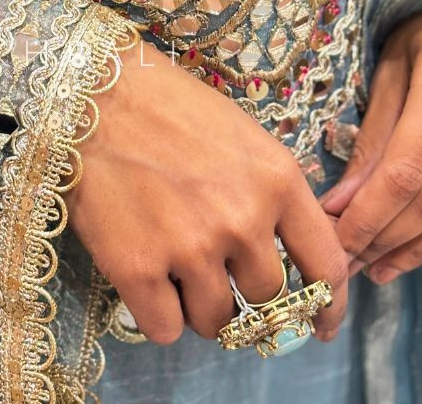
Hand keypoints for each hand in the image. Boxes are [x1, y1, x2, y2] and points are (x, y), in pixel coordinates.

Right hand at [67, 38, 348, 344]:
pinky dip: (156, 313)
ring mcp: (191, 249)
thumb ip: (269, 192)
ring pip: (217, 322)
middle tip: (212, 266)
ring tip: (173, 266)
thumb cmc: (166, 105)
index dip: (328, 307)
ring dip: (199, 305)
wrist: (93, 91)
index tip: (319, 325)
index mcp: (277, 181)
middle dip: (242, 289)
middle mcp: (243, 221)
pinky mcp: (138, 269)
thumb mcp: (241, 135)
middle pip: (266, 299)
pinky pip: (164, 329)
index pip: (326, 266)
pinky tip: (145, 277)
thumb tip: (279, 249)